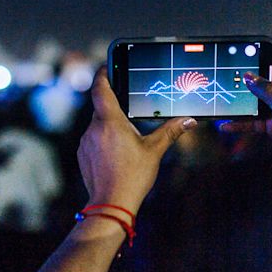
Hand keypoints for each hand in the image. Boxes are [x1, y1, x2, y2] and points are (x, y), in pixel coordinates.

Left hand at [77, 67, 197, 213]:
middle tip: (130, 114)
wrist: (111, 204)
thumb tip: (189, 120)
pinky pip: (92, 140)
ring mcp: (85, 142)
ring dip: (110, 127)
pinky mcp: (82, 154)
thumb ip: (170, 131)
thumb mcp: (154, 151)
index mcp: (110, 122)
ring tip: (126, 141)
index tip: (108, 67)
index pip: (100, 88)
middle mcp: (93, 128)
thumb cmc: (133, 176)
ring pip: (98, 125)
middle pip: (102, 108)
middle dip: (115, 109)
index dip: (103, 74)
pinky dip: (103, 141)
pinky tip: (116, 154)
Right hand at [221, 48, 271, 136]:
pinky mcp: (269, 122)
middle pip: (262, 77)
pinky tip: (226, 125)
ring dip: (239, 102)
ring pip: (253, 100)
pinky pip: (250, 120)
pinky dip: (239, 123)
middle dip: (246, 77)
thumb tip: (248, 77)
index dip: (265, 49)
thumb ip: (266, 89)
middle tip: (227, 74)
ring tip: (222, 99)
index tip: (247, 48)